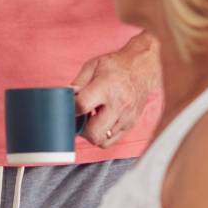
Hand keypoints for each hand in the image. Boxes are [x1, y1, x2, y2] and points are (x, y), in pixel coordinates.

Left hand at [71, 34, 161, 148]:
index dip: (71, 109)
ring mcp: (127, 117)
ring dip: (92, 133)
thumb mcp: (92, 66)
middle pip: (93, 133)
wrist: (142, 68)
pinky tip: (102, 121)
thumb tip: (66, 97)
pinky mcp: (131, 124)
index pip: (81, 106)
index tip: (70, 107)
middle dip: (81, 130)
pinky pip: (112, 140)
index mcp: (106, 87)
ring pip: (102, 141)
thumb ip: (77, 83)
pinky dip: (103, 134)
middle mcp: (118, 105)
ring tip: (92, 119)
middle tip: (80, 119)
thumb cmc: (116, 66)